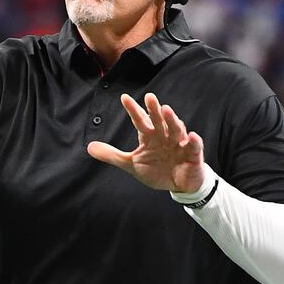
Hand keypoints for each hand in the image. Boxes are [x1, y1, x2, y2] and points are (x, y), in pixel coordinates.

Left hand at [88, 93, 205, 192]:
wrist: (178, 185)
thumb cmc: (157, 170)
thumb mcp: (132, 164)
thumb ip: (112, 155)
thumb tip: (89, 147)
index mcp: (150, 136)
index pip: (140, 120)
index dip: (133, 110)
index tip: (124, 98)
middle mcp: (164, 136)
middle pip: (159, 121)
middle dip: (154, 110)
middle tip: (149, 97)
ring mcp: (179, 144)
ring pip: (176, 129)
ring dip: (172, 120)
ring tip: (166, 110)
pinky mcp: (192, 154)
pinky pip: (194, 146)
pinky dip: (194, 141)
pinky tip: (192, 136)